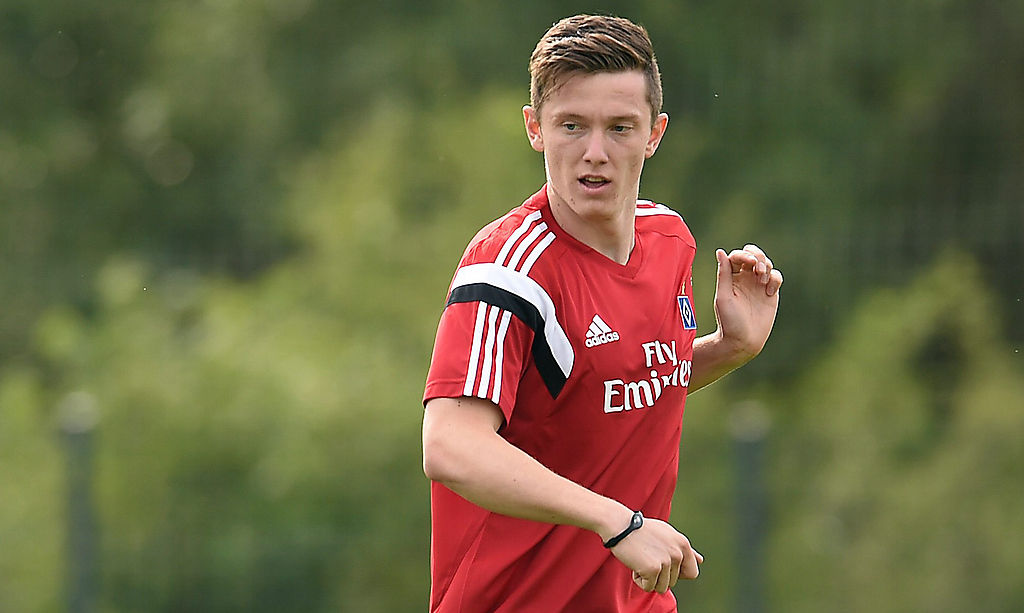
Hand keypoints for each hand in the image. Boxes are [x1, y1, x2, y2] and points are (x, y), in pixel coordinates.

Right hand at [607, 517, 703, 592]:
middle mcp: (678, 552)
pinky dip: (639, 580)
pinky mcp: (653, 568)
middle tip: (647, 557)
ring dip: (649, 579)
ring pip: (662, 587)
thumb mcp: (667, 534)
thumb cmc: (641, 530)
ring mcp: (666, 561)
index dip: (678, 574)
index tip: (664, 566)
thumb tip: (701, 560)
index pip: (692, 572)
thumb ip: (685, 549)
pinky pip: (648, 587)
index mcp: (683, 543)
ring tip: (641, 560)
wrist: (620, 526)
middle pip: (673, 582)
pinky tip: (635, 563)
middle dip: (659, 575)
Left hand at [712, 244, 783, 360]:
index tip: (749, 263)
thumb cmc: (729, 321)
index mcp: (730, 277)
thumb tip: (720, 251)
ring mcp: (758, 284)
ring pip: (766, 263)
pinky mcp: (770, 292)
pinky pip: (776, 276)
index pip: (737, 256)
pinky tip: (769, 292)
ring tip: (761, 280)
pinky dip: (775, 279)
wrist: (743, 341)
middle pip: (753, 254)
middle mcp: (744, 278)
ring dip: (766, 266)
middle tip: (758, 268)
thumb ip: (723, 274)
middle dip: (758, 256)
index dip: (743, 255)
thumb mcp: (723, 297)